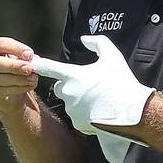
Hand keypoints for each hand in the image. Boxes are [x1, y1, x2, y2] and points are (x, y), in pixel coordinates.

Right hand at [0, 36, 41, 117]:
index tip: (29, 55)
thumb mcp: (19, 60)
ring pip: (0, 78)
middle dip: (15, 66)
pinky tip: (29, 86)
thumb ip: (26, 59)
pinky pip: (3, 91)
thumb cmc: (13, 71)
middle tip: (30, 68)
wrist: (9, 93)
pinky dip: (18, 88)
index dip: (16, 49)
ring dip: (20, 79)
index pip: (1, 44)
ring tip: (33, 79)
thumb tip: (34, 60)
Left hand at [29, 35, 154, 162]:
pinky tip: (100, 112)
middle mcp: (67, 93)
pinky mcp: (78, 123)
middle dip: (68, 86)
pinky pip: (77, 117)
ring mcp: (71, 109)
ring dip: (79, 101)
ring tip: (99, 100)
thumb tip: (85, 39)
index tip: (29, 63)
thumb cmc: (121, 82)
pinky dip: (85, 115)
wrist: (132, 112)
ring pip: (69, 103)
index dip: (38, 64)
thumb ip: (97, 43)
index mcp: (72, 75)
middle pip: (59, 87)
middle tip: (87, 86)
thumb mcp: (112, 56)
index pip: (48, 68)